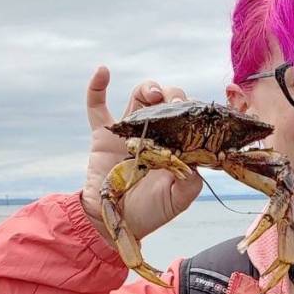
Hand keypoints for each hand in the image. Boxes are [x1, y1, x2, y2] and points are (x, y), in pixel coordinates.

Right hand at [81, 66, 202, 242]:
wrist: (114, 222)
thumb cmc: (149, 212)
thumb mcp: (177, 200)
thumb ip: (189, 183)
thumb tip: (195, 162)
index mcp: (175, 145)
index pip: (188, 118)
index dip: (193, 110)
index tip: (196, 111)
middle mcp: (154, 133)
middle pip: (166, 101)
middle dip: (174, 96)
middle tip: (177, 105)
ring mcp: (129, 130)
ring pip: (140, 97)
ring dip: (148, 88)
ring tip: (154, 94)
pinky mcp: (103, 134)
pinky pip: (97, 106)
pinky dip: (97, 86)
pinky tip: (103, 71)